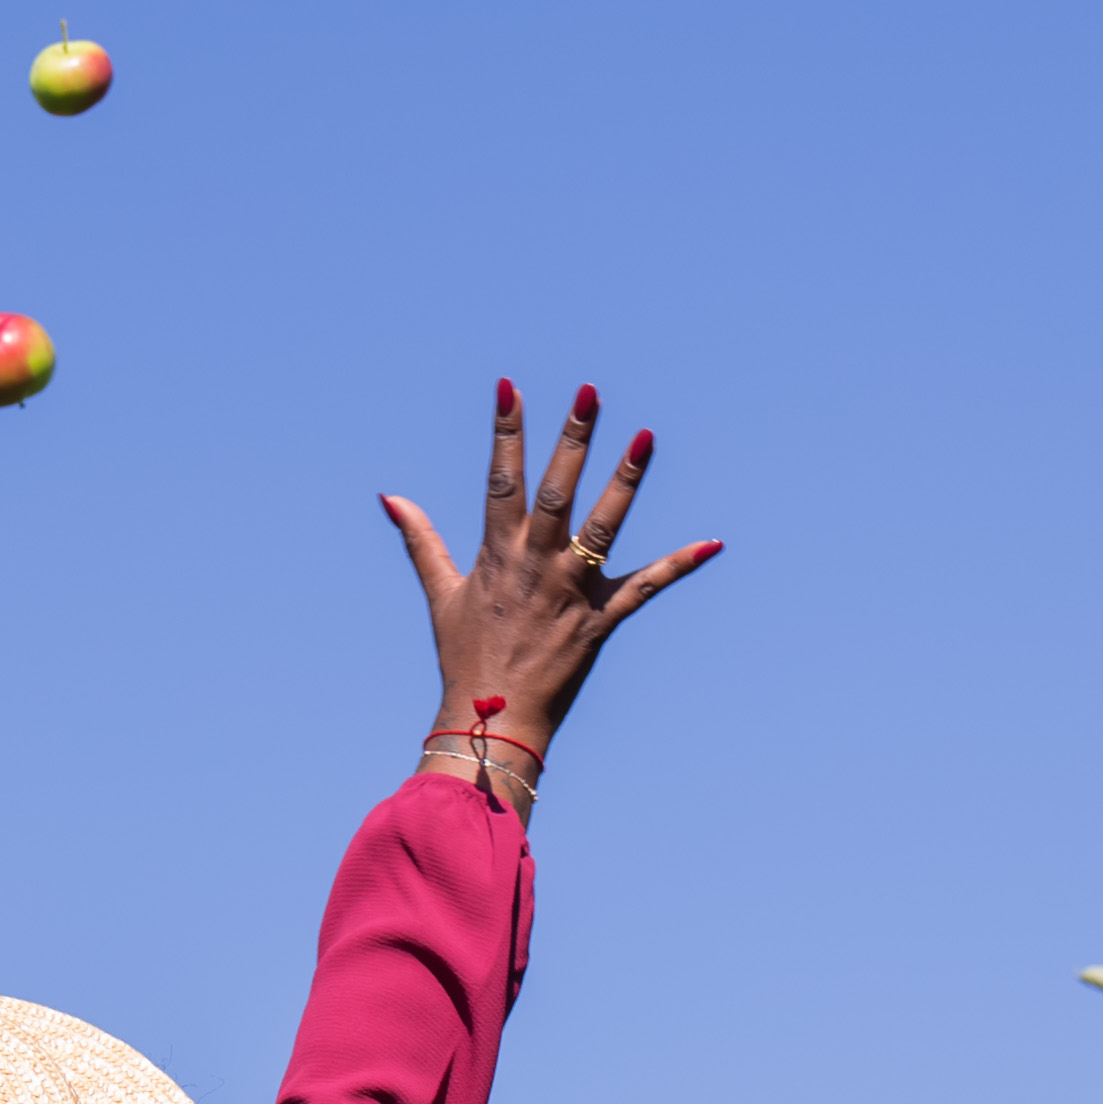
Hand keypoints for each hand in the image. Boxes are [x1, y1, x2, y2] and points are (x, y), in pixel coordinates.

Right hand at [381, 377, 719, 763]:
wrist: (491, 717)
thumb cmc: (464, 654)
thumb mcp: (440, 592)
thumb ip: (420, 539)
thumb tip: (390, 497)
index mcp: (498, 553)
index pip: (501, 478)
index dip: (506, 430)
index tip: (509, 386)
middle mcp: (536, 565)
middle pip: (557, 491)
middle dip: (573, 439)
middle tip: (590, 392)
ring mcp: (571, 592)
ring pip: (603, 527)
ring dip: (625, 481)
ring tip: (646, 437)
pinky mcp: (600, 620)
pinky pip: (645, 588)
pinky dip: (678, 567)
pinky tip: (711, 544)